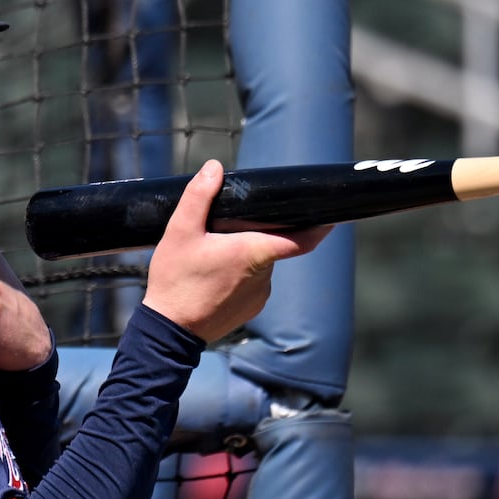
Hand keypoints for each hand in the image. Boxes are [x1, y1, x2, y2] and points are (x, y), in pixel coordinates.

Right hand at [142, 159, 329, 342]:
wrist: (169, 330)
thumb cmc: (176, 280)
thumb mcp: (179, 232)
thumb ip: (198, 197)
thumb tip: (214, 168)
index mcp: (254, 251)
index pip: (303, 239)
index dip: (320, 225)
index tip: (329, 214)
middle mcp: (264, 275)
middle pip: (272, 246)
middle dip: (257, 235)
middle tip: (228, 231)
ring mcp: (259, 295)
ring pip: (260, 266)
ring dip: (246, 257)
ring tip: (213, 256)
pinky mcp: (250, 309)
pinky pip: (252, 285)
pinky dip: (239, 277)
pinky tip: (214, 278)